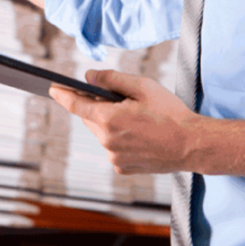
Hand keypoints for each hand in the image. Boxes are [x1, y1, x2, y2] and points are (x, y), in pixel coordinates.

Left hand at [49, 70, 198, 174]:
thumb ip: (111, 79)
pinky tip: (139, 134)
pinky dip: (119, 138)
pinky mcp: (122, 167)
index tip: (52, 88)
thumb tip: (89, 77)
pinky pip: (113, 147)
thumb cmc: (170, 112)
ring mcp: (114, 157)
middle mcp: (107, 140)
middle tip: (118, 98)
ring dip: (110, 123)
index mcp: (109, 119)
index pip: (76, 105)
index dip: (62, 95)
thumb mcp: (141, 86)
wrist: (192, 144)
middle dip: (97, 106)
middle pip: (90, 118)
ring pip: (102, 133)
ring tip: (135, 117)